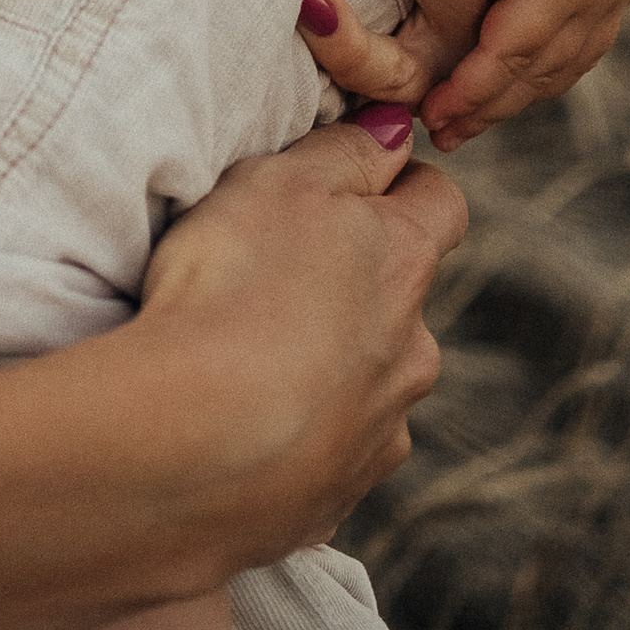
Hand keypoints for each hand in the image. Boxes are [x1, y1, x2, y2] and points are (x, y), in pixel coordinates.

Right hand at [132, 111, 468, 571]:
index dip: (403, 183)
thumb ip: (345, 151)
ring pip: (372, 381)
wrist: (189, 446)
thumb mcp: (277, 181)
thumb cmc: (228, 287)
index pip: (441, 203)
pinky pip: (331, 452)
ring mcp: (382, 433)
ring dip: (330, 365)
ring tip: (248, 362)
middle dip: (357, 286)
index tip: (355, 183)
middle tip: (274, 278)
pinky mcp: (339, 498)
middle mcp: (413, 352)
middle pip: (403, 300)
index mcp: (402, 263)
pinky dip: (300, 435)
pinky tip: (241, 426)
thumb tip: (398, 131)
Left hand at [262, 0, 629, 146]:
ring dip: (525, 88)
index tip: (429, 119)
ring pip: (569, 57)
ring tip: (483, 111)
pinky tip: (539, 59)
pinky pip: (589, 33)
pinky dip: (556, 60)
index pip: (512, 53)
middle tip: (445, 134)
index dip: (471, 90)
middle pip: (541, 69)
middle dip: (493, 104)